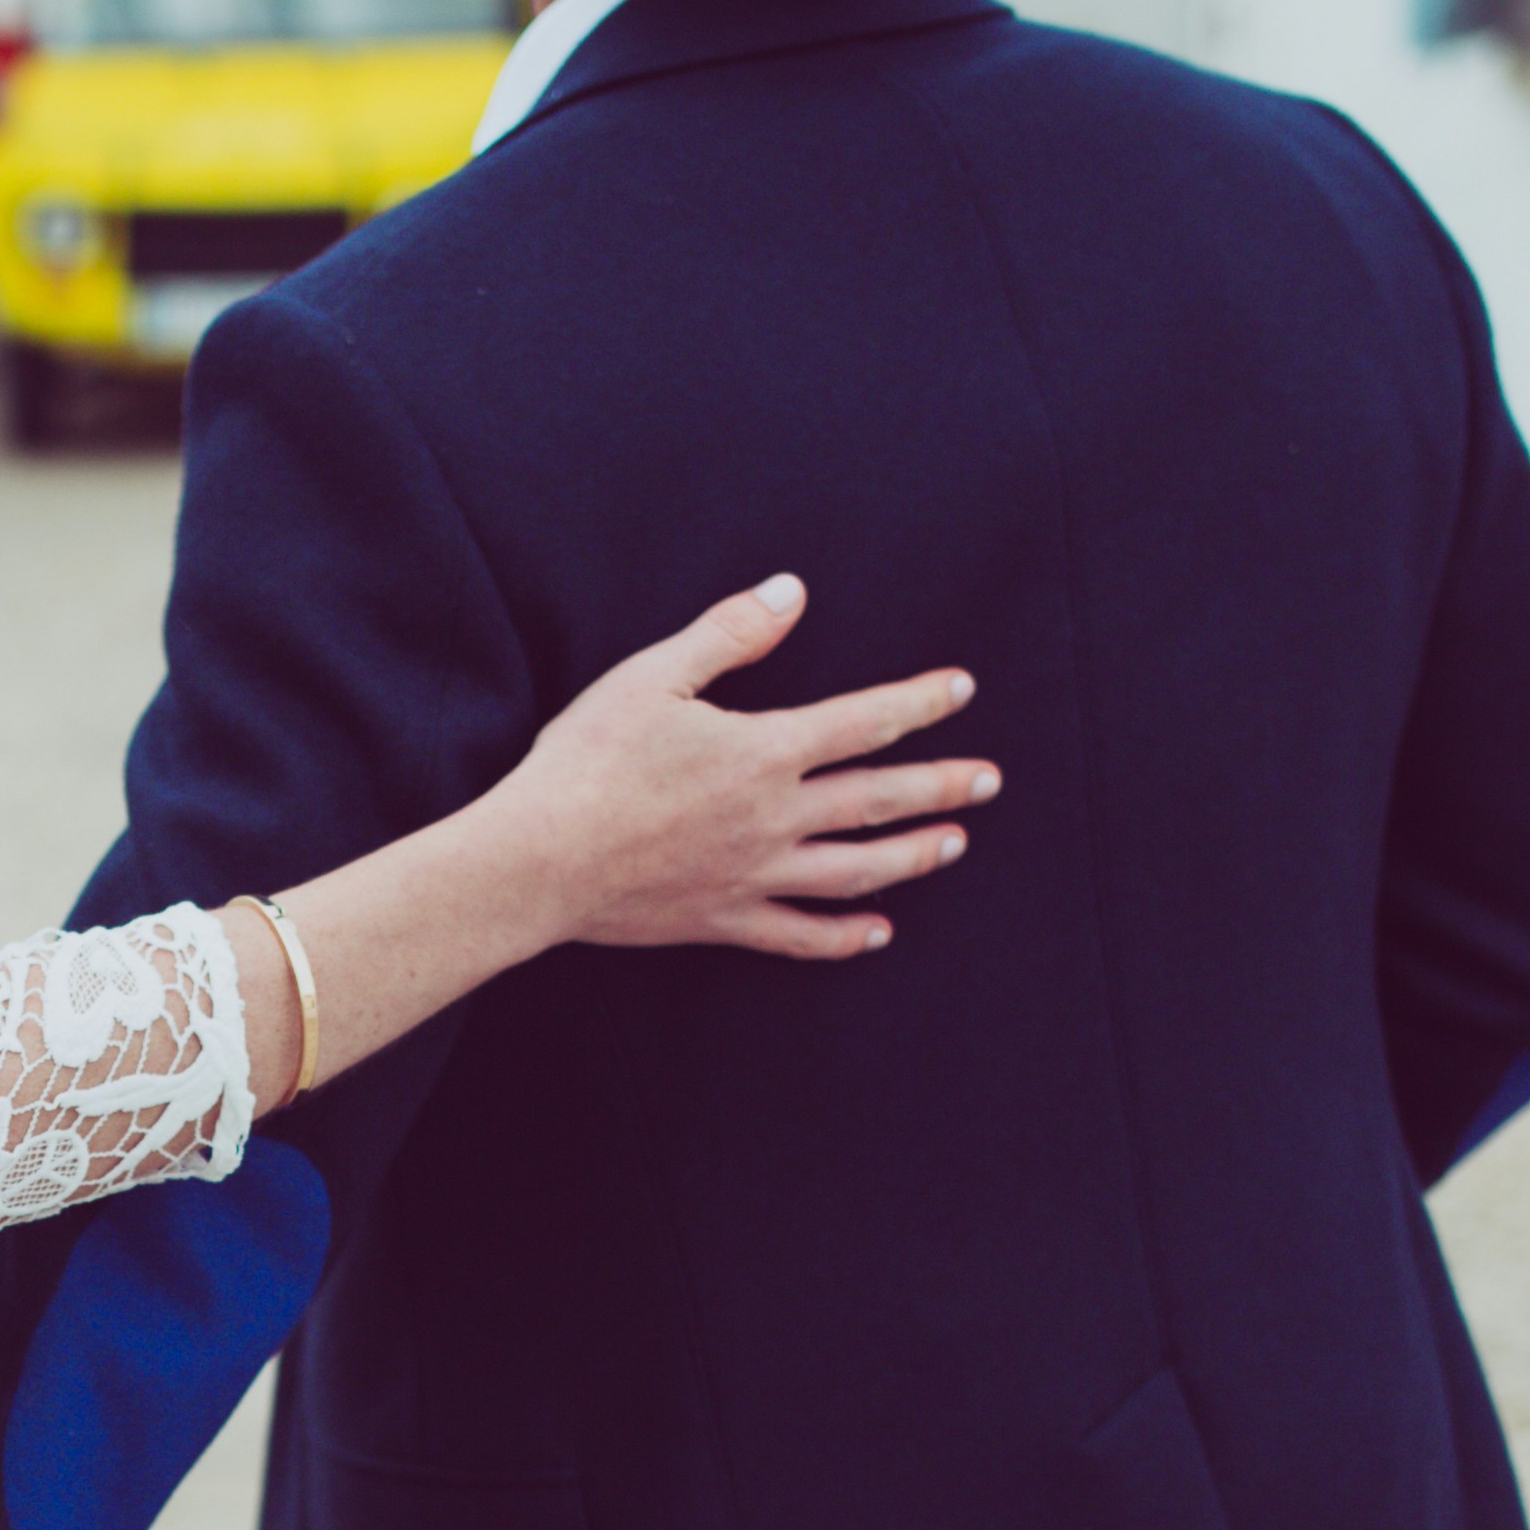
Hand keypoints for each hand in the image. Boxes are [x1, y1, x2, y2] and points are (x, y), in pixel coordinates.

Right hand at [513, 575, 991, 961]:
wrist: (539, 860)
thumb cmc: (588, 761)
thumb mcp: (654, 675)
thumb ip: (730, 634)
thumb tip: (791, 591)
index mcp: (762, 751)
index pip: (862, 722)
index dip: (918, 703)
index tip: (962, 690)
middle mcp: (773, 817)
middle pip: (877, 800)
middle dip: (942, 787)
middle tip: (991, 781)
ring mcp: (753, 875)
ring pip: (855, 870)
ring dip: (912, 857)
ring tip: (953, 844)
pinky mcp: (722, 920)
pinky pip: (798, 936)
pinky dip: (843, 938)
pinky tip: (877, 933)